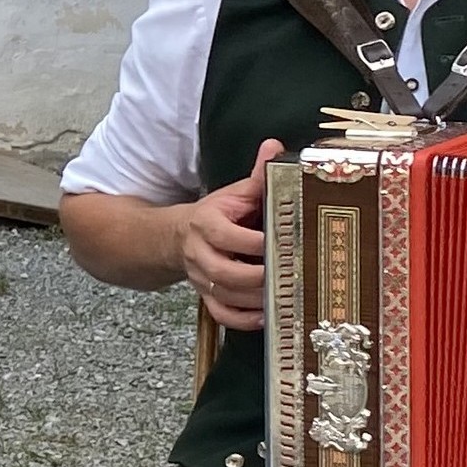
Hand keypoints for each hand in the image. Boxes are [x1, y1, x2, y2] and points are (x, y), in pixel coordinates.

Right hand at [179, 138, 285, 330]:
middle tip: (287, 276)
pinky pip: (220, 315)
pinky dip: (243, 319)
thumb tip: (275, 147)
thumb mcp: (234, 192)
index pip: (226, 235)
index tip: (284, 243)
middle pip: (222, 272)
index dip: (255, 242)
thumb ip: (258, 176)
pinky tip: (266, 315)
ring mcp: (200, 278)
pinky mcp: (205, 296)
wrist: (179, 237)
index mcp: (206, 222)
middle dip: (256, 277)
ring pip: (223, 296)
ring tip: (283, 296)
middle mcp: (199, 252)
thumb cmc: (217, 214)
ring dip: (254, 300)